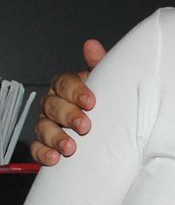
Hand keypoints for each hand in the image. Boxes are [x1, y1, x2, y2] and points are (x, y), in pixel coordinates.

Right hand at [31, 39, 106, 164]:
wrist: (107, 126)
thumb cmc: (104, 100)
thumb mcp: (106, 82)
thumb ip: (100, 65)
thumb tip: (92, 45)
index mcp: (66, 86)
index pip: (64, 84)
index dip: (76, 92)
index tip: (91, 101)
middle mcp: (53, 103)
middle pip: (53, 106)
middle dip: (68, 117)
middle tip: (85, 126)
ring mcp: (47, 123)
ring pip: (44, 128)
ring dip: (56, 138)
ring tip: (70, 148)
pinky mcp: (45, 143)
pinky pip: (38, 148)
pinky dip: (43, 154)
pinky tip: (54, 159)